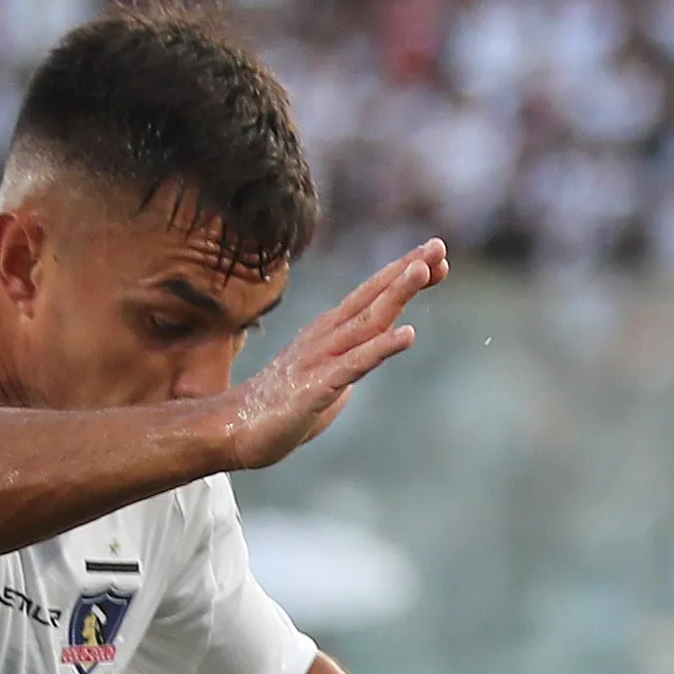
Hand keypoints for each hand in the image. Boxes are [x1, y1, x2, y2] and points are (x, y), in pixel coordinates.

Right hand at [215, 241, 449, 470]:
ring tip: (423, 270)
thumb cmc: (284, 404)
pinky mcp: (317, 388)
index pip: (372, 296)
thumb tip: (369, 357)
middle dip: (406, 270)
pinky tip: (406, 334)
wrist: (235, 428)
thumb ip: (352, 361)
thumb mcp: (329, 377)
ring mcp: (321, 358)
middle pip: (373, 297)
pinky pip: (355, 365)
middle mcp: (327, 336)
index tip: (437, 256)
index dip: (403, 275)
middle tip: (438, 244)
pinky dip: (381, 348)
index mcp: (331, 332)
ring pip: (367, 321)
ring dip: (396, 294)